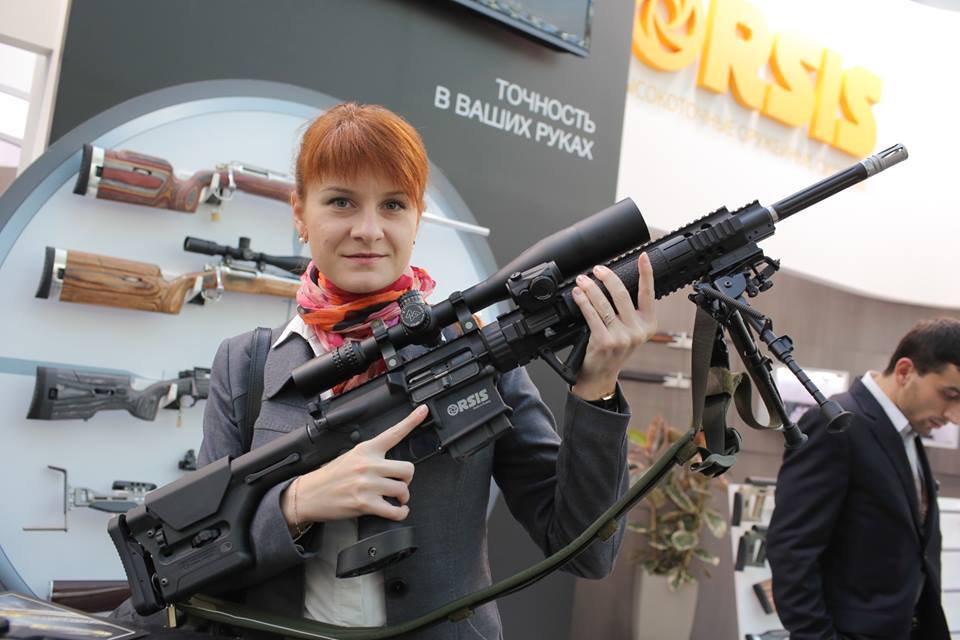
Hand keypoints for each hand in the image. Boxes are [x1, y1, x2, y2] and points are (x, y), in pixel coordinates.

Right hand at [281, 405, 428, 528]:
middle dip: (407, 479)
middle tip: (399, 483)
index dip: (411, 420)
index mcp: (366, 450)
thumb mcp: (350, 456)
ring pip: (403, 490)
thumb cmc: (329, 477)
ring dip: (403, 497)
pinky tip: (398, 510)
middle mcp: (368, 465)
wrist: (308, 494)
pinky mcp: (365, 504)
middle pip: (407, 469)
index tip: (423, 410)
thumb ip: (371, 456)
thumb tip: (391, 464)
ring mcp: (367, 484)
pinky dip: (401, 513)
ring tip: (395, 498)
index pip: (393, 433)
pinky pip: (395, 510)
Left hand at [569, 253, 656, 400]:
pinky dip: (583, 301)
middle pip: (622, 294)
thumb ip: (628, 311)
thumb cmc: (613, 350)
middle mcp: (638, 331)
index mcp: (648, 325)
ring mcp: (622, 337)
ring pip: (604, 303)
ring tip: (582, 280)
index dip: (646, 273)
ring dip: (591, 288)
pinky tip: (578, 294)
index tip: (642, 257)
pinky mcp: (605, 341)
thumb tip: (613, 282)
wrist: (601, 376)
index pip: (649, 294)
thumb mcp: (629, 331)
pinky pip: (592, 315)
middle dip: (608, 277)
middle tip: (597, 269)